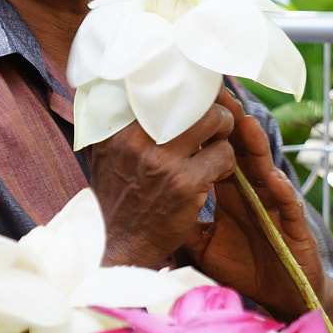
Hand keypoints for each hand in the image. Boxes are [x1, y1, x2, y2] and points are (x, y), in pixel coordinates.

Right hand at [87, 103, 235, 269]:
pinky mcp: (186, 184)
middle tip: (217, 123)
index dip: (187, 87)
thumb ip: (121, 126)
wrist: (119, 245)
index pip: (159, 91)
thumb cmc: (117, 198)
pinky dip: (225, 163)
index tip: (198, 91)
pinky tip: (215, 174)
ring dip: (224, 136)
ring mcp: (163, 163)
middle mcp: (137, 142)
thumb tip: (133, 90)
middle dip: (213, 109)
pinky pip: (223, 156)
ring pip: (214, 124)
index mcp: (119, 130)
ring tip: (217, 149)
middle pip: (193, 102)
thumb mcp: (107, 155)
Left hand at [184, 89, 332, 332]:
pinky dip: (283, 192)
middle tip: (216, 94)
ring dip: (256, 147)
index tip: (188, 104)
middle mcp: (255, 192)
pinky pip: (289, 207)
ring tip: (244, 123)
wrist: (280, 295)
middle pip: (241, 149)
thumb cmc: (242, 266)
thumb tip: (145, 200)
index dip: (205, 129)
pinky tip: (275, 178)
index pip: (216, 151)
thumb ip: (181, 219)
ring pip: (266, 169)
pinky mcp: (295, 228)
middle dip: (230, 123)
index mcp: (232, 191)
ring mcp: (276, 207)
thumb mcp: (201, 244)